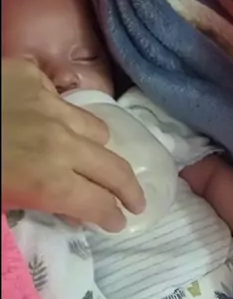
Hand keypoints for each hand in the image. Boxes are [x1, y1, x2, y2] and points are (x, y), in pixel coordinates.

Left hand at [1, 59, 144, 230]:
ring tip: (85, 156)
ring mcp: (48, 104)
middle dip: (130, 190)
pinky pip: (62, 98)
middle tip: (135, 200)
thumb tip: (67, 209)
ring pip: (96, 129)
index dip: (113, 217)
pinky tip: (41, 119)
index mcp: (48, 182)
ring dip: (94, 148)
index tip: (118, 223)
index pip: (100, 204)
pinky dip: (58, 114)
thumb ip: (35, 204)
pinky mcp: (31, 75)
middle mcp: (60, 143)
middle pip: (115, 168)